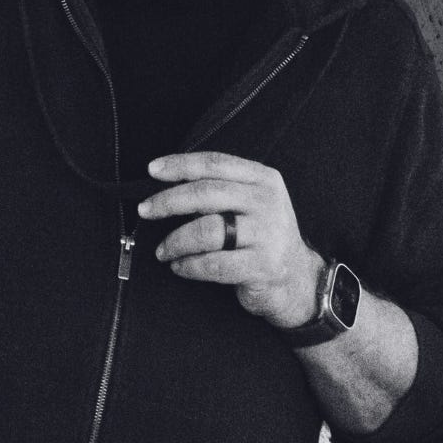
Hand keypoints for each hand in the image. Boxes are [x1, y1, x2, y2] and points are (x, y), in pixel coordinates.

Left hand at [137, 151, 320, 329]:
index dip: (179, 165)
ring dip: (175, 241)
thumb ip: (218, 188)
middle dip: (168, 201)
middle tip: (145, 211)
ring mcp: (268, 235)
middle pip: (206, 193)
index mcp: (263, 179)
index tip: (152, 171)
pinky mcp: (263, 266)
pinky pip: (214, 264)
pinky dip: (189, 265)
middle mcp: (268, 202)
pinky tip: (179, 267)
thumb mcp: (249, 202)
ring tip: (163, 250)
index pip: (215, 163)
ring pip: (207, 230)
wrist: (296, 278)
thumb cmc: (260, 236)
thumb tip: (164, 183)